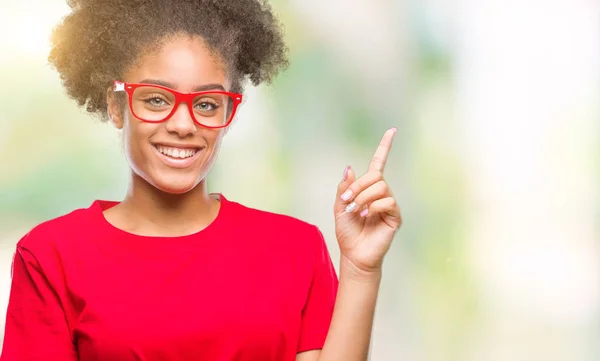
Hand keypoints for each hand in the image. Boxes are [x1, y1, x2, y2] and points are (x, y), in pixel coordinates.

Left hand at [334, 128, 401, 275]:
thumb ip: (344, 189)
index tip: (392, 130)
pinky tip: (366, 216)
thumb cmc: (347, 232)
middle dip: (358, 186)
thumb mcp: (340, 208)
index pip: (379, 163)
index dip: (385, 147)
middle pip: (376, 175)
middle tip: (348, 201)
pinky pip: (388, 201)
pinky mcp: (395, 216)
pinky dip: (373, 206)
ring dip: (364, 197)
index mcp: (368, 189)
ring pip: (381, 187)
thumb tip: (349, 168)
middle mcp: (381, 194)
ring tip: (356, 211)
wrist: (353, 254)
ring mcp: (389, 205)